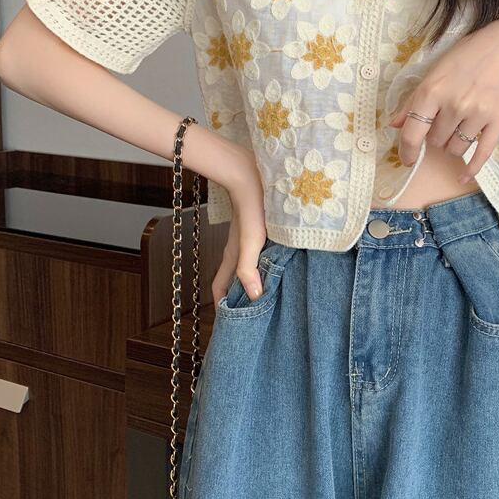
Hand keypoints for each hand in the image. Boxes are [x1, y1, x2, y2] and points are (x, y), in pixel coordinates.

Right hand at [208, 144, 268, 305]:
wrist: (250, 172)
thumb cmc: (251, 205)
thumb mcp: (252, 239)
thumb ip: (249, 267)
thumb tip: (253, 296)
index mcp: (233, 256)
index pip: (221, 288)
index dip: (224, 308)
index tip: (233, 325)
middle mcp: (237, 250)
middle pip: (233, 280)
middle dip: (239, 298)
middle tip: (254, 314)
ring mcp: (246, 239)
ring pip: (245, 266)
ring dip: (252, 281)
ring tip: (270, 293)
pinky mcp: (257, 228)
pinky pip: (255, 253)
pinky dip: (263, 264)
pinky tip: (277, 265)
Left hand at [388, 20, 498, 182]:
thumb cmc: (467, 56)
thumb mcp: (434, 72)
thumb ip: (413, 101)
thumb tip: (394, 124)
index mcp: (432, 91)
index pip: (412, 133)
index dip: (406, 151)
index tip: (407, 159)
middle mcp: (454, 104)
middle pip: (435, 141)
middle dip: (435, 138)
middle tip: (443, 124)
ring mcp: (478, 113)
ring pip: (456, 148)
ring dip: (452, 146)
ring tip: (457, 131)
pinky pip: (482, 153)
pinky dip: (472, 168)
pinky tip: (464, 176)